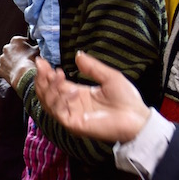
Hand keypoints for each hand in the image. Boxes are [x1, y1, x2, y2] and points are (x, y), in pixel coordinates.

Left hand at [0, 37, 37, 89]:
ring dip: (13, 62)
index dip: (27, 46)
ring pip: (8, 59)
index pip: (22, 41)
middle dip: (18, 53)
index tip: (31, 51)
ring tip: (21, 67)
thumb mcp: (38, 50)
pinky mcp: (0, 68)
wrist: (24, 75)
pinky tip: (16, 73)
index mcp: (15, 40)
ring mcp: (2, 58)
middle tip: (26, 59)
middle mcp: (6, 48)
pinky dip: (10, 70)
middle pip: (13, 49)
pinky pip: (5, 69)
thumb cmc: (32, 61)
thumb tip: (39, 45)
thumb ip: (36, 45)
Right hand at [35, 51, 150, 143]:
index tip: (41, 61)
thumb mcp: (109, 77)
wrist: (137, 118)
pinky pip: (59, 112)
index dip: (47, 73)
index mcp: (78, 95)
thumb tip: (78, 54)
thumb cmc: (126, 100)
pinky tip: (72, 90)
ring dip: (49, 88)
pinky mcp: (74, 125)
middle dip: (42, 79)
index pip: (55, 84)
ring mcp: (72, 116)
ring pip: (48, 103)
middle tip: (42, 66)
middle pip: (46, 94)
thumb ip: (92, 67)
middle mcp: (72, 106)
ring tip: (59, 75)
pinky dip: (61, 100)